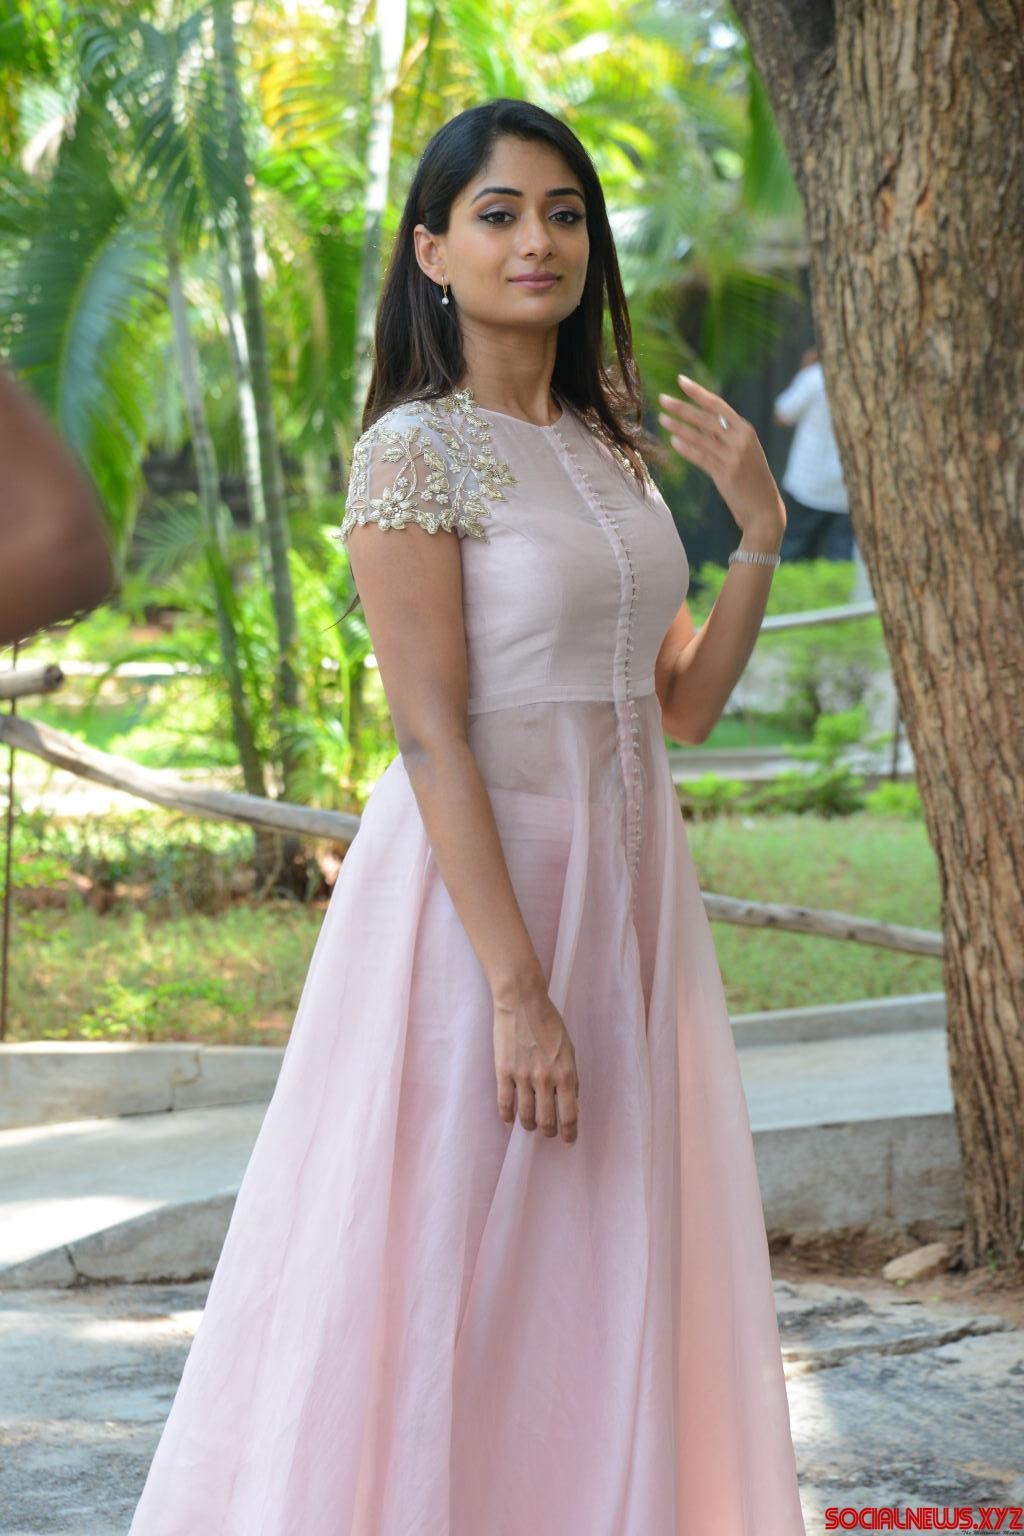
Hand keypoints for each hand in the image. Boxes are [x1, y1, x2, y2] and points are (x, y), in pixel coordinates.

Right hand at [493, 990, 579, 1144]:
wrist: (522, 1002)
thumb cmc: (549, 1023)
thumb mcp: (569, 1049)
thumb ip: (570, 1076)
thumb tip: (572, 1101)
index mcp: (566, 1074)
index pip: (570, 1114)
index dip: (570, 1132)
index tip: (569, 1140)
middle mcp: (545, 1079)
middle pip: (547, 1120)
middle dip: (549, 1131)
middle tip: (549, 1133)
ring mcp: (523, 1077)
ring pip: (526, 1116)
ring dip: (530, 1126)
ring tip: (531, 1126)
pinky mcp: (504, 1071)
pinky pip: (504, 1103)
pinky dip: (507, 1116)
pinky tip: (510, 1120)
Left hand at [658, 373, 785, 539]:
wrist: (764, 508)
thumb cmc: (751, 479)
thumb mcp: (744, 451)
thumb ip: (725, 436)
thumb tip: (698, 421)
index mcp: (746, 429)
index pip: (718, 405)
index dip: (698, 392)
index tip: (680, 380)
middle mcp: (741, 439)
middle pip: (706, 418)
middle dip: (682, 407)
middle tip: (662, 399)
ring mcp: (734, 457)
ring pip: (700, 437)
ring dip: (679, 427)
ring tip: (662, 418)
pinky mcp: (726, 474)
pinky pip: (701, 458)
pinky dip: (687, 449)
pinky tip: (673, 441)